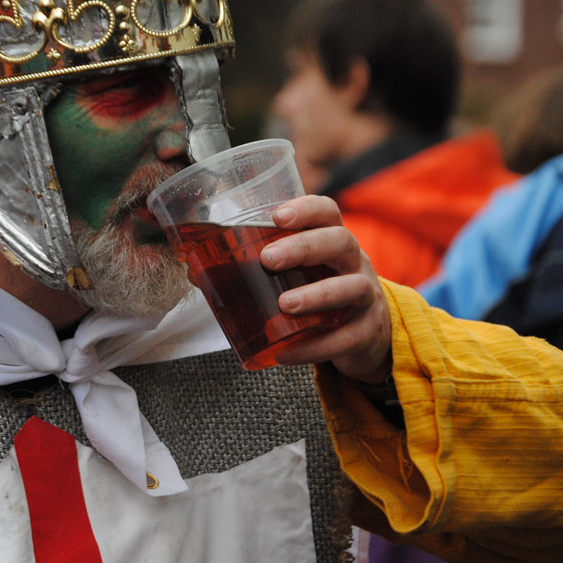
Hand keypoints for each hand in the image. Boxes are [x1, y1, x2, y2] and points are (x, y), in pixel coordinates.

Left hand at [258, 195, 391, 383]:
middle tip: (269, 260)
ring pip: (352, 288)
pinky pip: (346, 338)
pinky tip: (287, 353)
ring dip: (317, 294)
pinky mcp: (367, 332)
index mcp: (333, 242)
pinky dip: (316, 347)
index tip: (277, 216)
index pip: (327, 213)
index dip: (306, 209)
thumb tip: (195, 271)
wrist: (367, 333)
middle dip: (304, 247)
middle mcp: (355, 263)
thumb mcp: (298, 275)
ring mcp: (366, 297)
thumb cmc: (320, 292)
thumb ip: (253, 271)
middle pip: (340, 242)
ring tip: (285, 305)